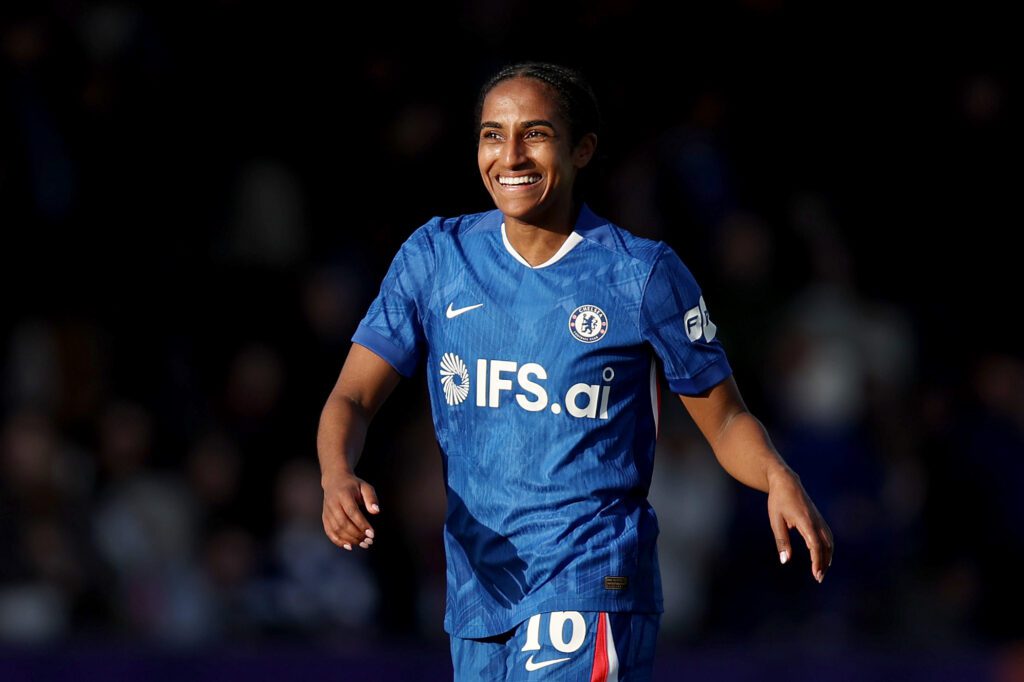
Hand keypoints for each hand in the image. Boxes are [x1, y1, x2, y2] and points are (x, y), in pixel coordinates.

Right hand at [322, 471, 378, 550]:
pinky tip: (349, 546)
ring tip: (363, 544)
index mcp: (343, 494)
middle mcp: (333, 503)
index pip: (352, 512)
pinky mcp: (325, 517)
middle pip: (343, 523)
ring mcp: (327, 511)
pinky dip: (338, 541)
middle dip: (357, 534)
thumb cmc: (354, 485)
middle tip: (369, 541)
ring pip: (336, 529)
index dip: (362, 524)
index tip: (371, 534)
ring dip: (350, 539)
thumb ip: (371, 498)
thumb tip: (376, 511)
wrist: (335, 480)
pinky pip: (329, 532)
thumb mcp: (365, 487)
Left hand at [767, 468, 833, 582]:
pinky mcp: (818, 519)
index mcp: (805, 521)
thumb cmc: (778, 501)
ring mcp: (819, 519)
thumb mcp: (775, 520)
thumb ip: (781, 541)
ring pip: (829, 542)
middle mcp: (816, 521)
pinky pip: (827, 536)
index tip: (816, 574)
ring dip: (827, 557)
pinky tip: (823, 557)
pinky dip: (827, 548)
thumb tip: (785, 561)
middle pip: (826, 546)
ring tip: (821, 571)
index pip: (815, 545)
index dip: (817, 561)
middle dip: (824, 563)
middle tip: (818, 578)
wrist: (786, 482)